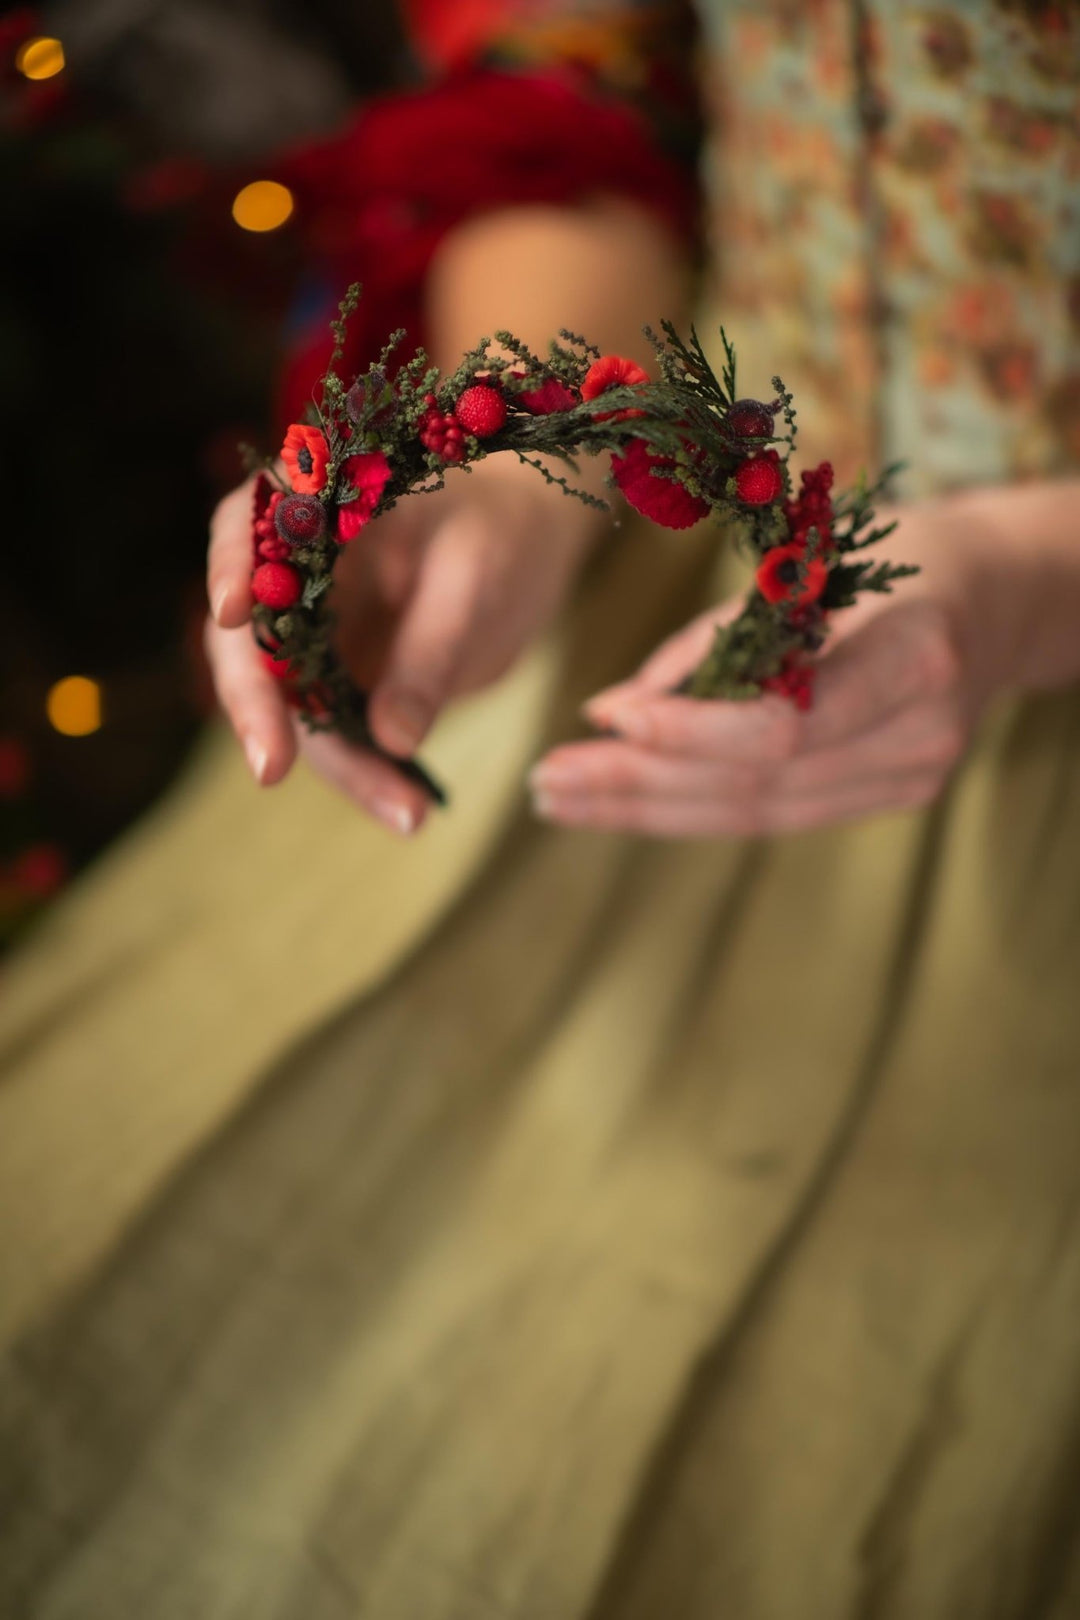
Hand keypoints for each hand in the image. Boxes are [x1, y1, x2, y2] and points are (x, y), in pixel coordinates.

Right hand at [206, 455, 600, 833]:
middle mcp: (293, 572)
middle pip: (244, 638)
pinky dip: (365, 770)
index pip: (248, 524)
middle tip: (271, 769)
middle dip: (256, 706)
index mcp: (317, 507)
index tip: (231, 612)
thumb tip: (392, 738)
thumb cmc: (500, 535)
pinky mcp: (333, 680)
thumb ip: (430, 651)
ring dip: (336, 764)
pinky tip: (404, 807)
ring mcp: (309, 632)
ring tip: (405, 813)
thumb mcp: (477, 581)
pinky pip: (333, 731)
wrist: (525, 547)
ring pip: (290, 706)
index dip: (229, 564)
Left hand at [529, 487, 1063, 838]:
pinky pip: (773, 813)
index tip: (603, 715)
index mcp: (914, 657)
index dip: (686, 731)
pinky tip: (625, 797)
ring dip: (647, 810)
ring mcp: (909, 779)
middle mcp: (918, 736)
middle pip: (755, 785)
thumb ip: (722, 638)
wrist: (1002, 598)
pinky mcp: (889, 797)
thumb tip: (616, 710)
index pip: (783, 726)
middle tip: (546, 781)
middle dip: (638, 786)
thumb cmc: (902, 555)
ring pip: (754, 814)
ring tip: (563, 800)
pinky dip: (691, 805)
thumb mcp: (816, 559)